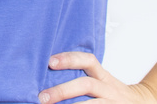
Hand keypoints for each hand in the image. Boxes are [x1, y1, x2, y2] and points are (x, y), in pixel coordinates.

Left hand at [38, 51, 156, 103]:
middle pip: (86, 85)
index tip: (50, 61)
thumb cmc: (114, 93)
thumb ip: (84, 76)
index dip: (69, 59)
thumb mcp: (103, 81)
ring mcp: (112, 103)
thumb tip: (50, 73)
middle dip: (62, 90)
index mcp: (103, 77)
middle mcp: (109, 89)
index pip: (88, 61)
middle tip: (42, 97)